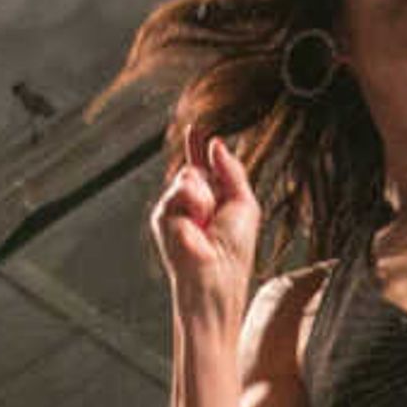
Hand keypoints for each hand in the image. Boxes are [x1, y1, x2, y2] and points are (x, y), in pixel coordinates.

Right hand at [148, 133, 259, 325]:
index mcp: (211, 202)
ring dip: (206, 198)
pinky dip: (195, 204)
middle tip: (215, 215)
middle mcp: (190, 204)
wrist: (217, 277)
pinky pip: (181, 188)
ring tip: (207, 224)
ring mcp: (174, 209)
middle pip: (195, 168)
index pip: (202, 168)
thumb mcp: (244, 204)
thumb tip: (216, 144)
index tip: (196, 129)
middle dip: (211, 183)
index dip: (198, 148)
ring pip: (188, 175)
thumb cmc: (234, 252)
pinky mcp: (162, 215)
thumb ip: (232, 171)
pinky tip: (196, 225)